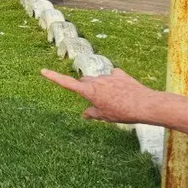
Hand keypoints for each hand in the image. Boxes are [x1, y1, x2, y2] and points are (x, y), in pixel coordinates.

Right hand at [41, 68, 163, 122]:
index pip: (67, 83)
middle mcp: (96, 81)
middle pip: (84, 81)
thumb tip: (85, 113)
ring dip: (101, 87)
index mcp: (89, 91)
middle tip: (94, 101)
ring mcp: (108, 76)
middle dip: (86, 88)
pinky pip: (113, 75)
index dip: (54, 77)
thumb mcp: (105, 116)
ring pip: (99, 80)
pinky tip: (122, 89)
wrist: (145, 104)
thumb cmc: (123, 112)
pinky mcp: (121, 75)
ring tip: (114, 100)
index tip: (42, 71)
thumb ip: (92, 113)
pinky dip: (114, 81)